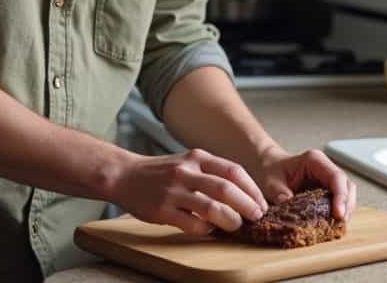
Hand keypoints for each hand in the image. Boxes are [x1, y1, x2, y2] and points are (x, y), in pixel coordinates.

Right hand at [111, 148, 268, 234]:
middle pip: (226, 189)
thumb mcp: (188, 162)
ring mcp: (174, 191)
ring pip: (212, 208)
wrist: (125, 175)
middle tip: (257, 216)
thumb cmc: (161, 172)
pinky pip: (192, 224)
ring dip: (230, 220)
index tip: (261, 202)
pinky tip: (210, 229)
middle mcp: (187, 171)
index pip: (234, 171)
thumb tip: (244, 193)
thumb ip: (211, 173)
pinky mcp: (163, 210)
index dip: (252, 188)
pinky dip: (206, 229)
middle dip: (247, 205)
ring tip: (236, 225)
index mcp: (197, 157)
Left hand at [253, 145, 356, 219]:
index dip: (340, 195)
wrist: (268, 168)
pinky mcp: (327, 191)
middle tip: (340, 222)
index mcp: (315, 161)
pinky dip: (338, 212)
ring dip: (344, 210)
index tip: (338, 213)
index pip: (336, 177)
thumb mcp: (270, 181)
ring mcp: (328, 180)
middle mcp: (325, 169)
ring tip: (337, 225)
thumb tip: (288, 203)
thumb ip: (278, 192)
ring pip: (346, 194)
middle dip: (346, 205)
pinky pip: (339, 201)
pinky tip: (332, 223)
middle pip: (346, 186)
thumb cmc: (270, 171)